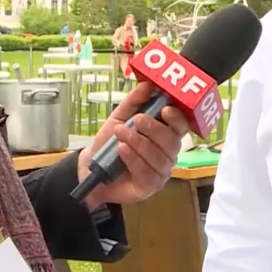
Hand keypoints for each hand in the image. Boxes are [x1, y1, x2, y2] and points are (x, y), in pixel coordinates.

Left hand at [77, 82, 189, 209]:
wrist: (90, 168)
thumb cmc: (109, 143)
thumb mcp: (118, 117)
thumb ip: (133, 102)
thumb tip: (147, 84)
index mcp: (165, 135)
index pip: (181, 126)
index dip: (177, 118)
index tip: (165, 109)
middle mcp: (167, 154)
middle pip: (172, 142)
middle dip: (154, 129)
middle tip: (137, 120)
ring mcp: (161, 172)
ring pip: (159, 157)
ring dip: (139, 143)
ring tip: (120, 135)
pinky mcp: (150, 187)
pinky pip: (147, 173)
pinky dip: (134, 159)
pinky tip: (122, 150)